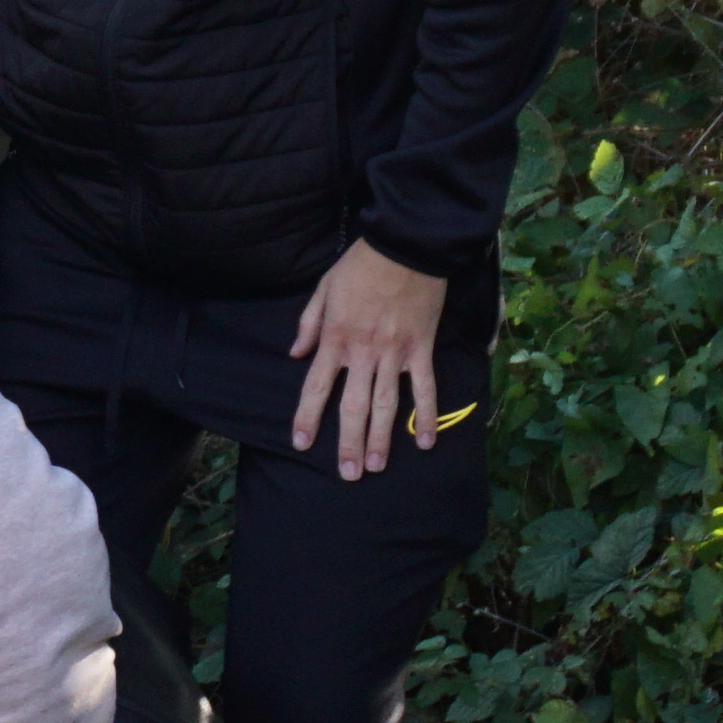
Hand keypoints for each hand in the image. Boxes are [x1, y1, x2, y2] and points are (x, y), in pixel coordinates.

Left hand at [284, 239, 451, 480]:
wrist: (405, 248)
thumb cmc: (360, 265)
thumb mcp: (323, 289)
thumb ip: (309, 324)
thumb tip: (296, 354)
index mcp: (335, 339)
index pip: (316, 387)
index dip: (307, 417)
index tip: (300, 443)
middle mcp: (363, 353)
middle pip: (352, 406)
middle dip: (348, 443)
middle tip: (348, 474)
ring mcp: (395, 354)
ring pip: (386, 405)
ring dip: (381, 439)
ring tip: (375, 467)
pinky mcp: (421, 349)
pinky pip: (425, 388)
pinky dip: (427, 416)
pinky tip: (424, 442)